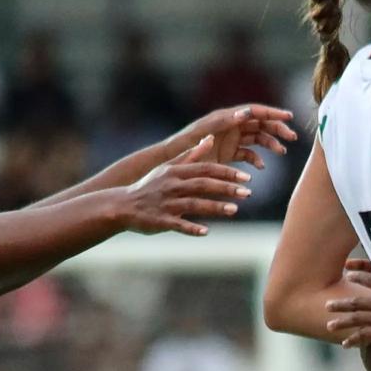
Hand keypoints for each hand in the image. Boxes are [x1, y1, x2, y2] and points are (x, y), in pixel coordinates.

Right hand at [120, 140, 250, 235]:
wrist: (123, 205)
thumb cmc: (150, 186)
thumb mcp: (168, 167)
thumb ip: (191, 155)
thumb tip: (210, 139)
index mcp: (175, 171)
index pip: (206, 169)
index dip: (227, 173)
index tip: (246, 177)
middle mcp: (171, 185)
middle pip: (203, 185)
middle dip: (226, 188)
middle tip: (248, 193)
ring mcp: (166, 203)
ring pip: (194, 204)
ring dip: (215, 207)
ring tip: (234, 210)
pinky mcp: (160, 221)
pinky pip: (178, 225)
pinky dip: (191, 228)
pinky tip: (206, 232)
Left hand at [171, 103, 298, 170]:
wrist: (173, 161)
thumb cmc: (186, 144)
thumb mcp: (206, 132)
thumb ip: (226, 121)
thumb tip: (247, 112)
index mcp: (227, 117)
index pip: (255, 111)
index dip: (273, 113)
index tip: (289, 117)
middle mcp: (231, 126)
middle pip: (260, 124)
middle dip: (277, 129)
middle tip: (292, 137)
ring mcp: (231, 140)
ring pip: (257, 138)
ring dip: (271, 144)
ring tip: (281, 152)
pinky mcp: (229, 153)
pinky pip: (248, 154)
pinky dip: (256, 159)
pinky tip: (261, 167)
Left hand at [325, 258, 370, 349]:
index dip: (359, 275)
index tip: (348, 271)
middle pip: (358, 301)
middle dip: (341, 304)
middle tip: (327, 305)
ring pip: (356, 319)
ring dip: (341, 322)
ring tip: (329, 325)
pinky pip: (364, 336)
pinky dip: (353, 340)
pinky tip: (344, 344)